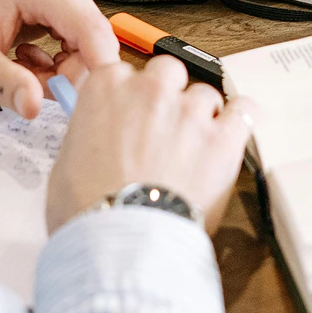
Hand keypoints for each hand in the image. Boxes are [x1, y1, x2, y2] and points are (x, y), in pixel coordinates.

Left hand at [0, 0, 119, 117]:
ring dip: (61, 70)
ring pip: (84, 41)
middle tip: (37, 92)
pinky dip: (53, 62)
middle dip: (72, 73)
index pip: (90, 28)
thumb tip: (35, 106)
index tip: (86, 103)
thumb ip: (9, 85)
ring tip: (21, 74)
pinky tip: (23, 62)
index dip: (95, 69)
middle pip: (92, 36)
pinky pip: (72, 39)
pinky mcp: (53, 0)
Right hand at [46, 55, 251, 235]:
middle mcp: (150, 89)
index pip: (123, 70)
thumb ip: (88, 132)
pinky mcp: (223, 137)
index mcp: (106, 88)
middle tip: (162, 130)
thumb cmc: (88, 209)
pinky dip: (240, 121)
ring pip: (205, 94)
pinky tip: (230, 136)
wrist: (123, 242)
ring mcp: (190, 111)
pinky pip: (245, 110)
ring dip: (201, 116)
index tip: (131, 112)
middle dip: (168, 95)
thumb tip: (97, 138)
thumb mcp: (66, 161)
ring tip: (194, 150)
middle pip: (168, 71)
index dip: (129, 94)